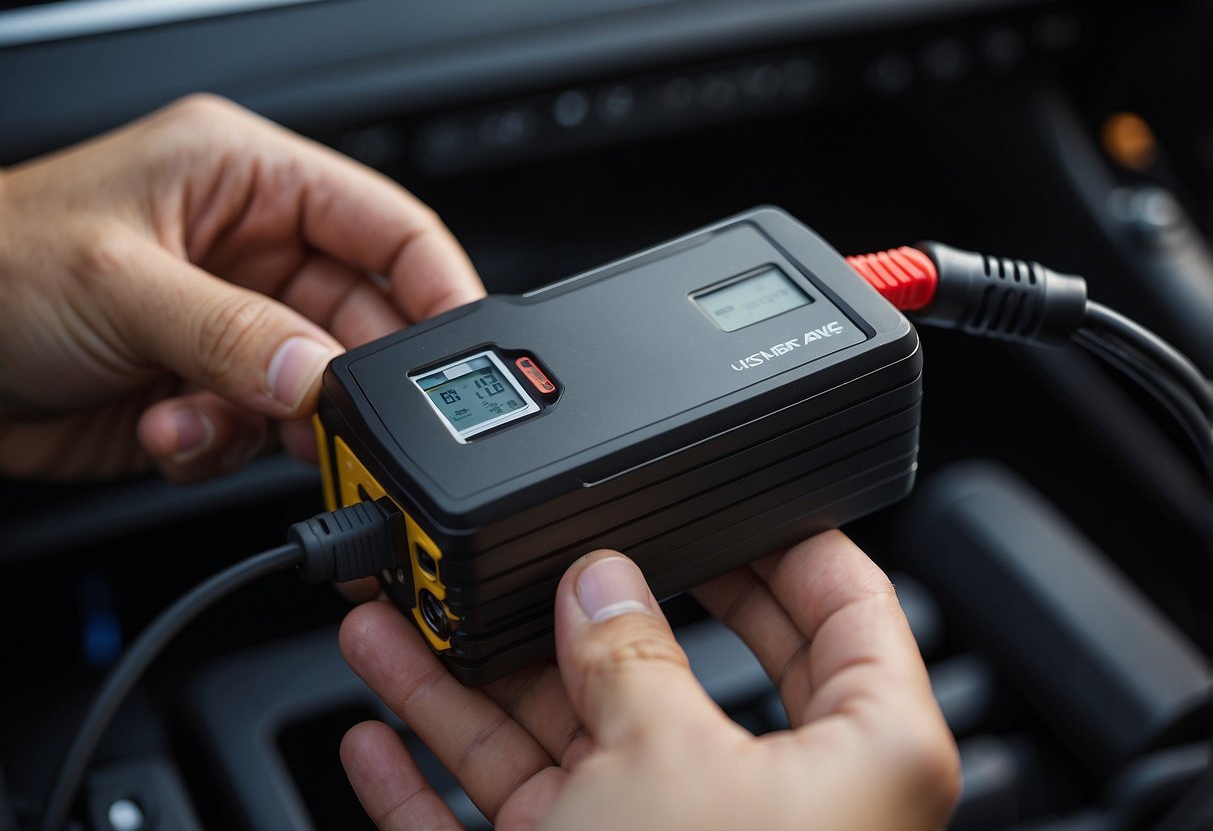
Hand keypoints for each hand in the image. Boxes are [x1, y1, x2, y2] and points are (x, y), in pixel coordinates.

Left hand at [0, 94, 482, 481]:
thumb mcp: (119, 283)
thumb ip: (233, 333)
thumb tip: (321, 378)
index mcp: (250, 182)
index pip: (390, 228)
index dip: (439, 289)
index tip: (466, 356)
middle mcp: (254, 253)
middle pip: (365, 324)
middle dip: (355, 380)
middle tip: (344, 421)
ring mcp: (236, 329)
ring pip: (319, 392)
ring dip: (282, 425)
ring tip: (221, 421)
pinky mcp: (211, 391)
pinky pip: (262, 434)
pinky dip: (226, 447)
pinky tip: (168, 427)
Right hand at [339, 531, 961, 830]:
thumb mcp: (666, 761)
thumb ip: (631, 655)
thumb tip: (604, 586)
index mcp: (856, 757)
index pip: (840, 604)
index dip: (778, 532)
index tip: (713, 482)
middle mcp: (765, 803)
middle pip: (667, 665)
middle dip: (574, 611)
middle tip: (523, 553)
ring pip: (565, 740)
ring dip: (471, 682)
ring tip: (393, 618)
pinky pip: (506, 821)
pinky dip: (438, 784)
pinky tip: (379, 734)